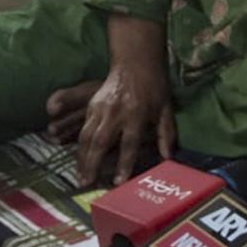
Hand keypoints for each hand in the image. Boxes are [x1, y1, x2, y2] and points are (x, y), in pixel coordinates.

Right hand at [77, 16, 174, 185]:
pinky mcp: (92, 105)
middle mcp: (116, 113)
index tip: (117, 181)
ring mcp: (101, 109)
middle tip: (87, 183)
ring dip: (81, 158)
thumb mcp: (166, 109)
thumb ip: (167, 134)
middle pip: (100, 142)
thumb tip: (168, 157)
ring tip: (80, 176)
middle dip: (92, 164)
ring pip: (86, 137)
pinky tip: (78, 157)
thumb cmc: (155, 87)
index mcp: (138, 114)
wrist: (136, 62)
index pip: (129, 144)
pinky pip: (83, 128)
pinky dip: (79, 145)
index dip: (123, 164)